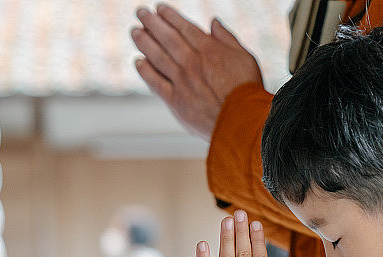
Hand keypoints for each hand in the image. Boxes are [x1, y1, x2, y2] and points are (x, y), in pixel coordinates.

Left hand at [131, 4, 263, 139]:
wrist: (242, 120)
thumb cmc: (247, 90)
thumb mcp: (244, 57)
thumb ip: (227, 38)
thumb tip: (213, 22)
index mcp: (209, 50)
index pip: (184, 28)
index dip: (170, 16)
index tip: (159, 8)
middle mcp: (191, 63)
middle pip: (167, 39)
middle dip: (152, 23)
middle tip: (141, 13)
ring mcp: (182, 82)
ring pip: (158, 57)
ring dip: (144, 43)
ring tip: (135, 32)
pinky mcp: (176, 101)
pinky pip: (156, 83)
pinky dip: (146, 71)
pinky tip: (138, 62)